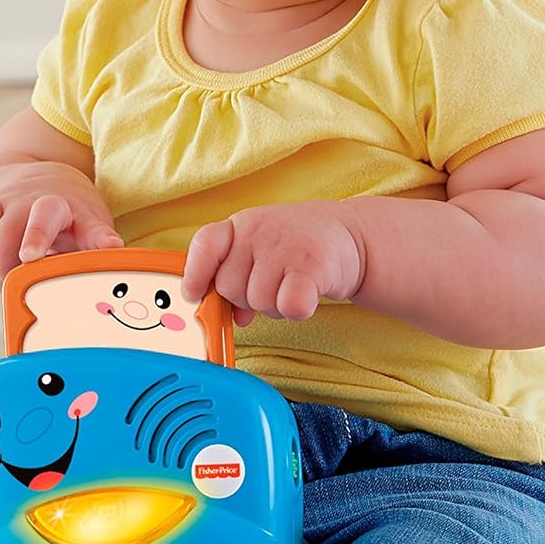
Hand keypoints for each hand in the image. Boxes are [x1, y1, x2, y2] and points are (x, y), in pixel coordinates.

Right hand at [0, 165, 122, 279]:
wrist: (35, 179)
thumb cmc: (70, 216)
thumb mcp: (90, 226)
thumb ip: (98, 248)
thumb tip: (114, 263)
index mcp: (79, 211)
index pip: (93, 226)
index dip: (101, 238)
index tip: (110, 246)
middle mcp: (46, 202)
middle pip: (43, 216)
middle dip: (36, 238)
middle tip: (30, 259)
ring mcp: (15, 202)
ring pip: (3, 232)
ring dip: (6, 262)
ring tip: (16, 276)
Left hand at [182, 202, 364, 326]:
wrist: (350, 234)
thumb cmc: (296, 247)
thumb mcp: (260, 251)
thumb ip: (238, 277)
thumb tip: (232, 317)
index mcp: (240, 226)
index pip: (205, 245)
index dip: (195, 274)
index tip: (193, 295)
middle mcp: (259, 231)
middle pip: (229, 287)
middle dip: (246, 298)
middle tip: (273, 287)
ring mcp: (286, 246)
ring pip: (258, 301)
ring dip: (274, 307)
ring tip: (292, 287)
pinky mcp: (313, 265)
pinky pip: (289, 305)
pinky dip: (295, 310)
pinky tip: (307, 296)